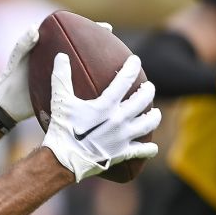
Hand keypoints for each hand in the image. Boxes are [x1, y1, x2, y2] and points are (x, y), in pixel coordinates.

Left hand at [0, 20, 112, 122]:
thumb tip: (35, 28)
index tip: (107, 27)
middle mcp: (63, 63)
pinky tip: (107, 92)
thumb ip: (24, 43)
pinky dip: (93, 88)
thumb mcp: (17, 59)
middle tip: (120, 47)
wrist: (7, 102)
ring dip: (102, 69)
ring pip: (88, 71)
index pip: (76, 36)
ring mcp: (65, 79)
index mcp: (53, 51)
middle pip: (87, 52)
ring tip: (120, 68)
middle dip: (103, 49)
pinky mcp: (65, 93)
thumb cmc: (11, 77)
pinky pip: (82, 89)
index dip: (93, 31)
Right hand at [41, 53, 160, 181]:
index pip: (124, 81)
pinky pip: (141, 150)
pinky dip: (148, 148)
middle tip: (148, 87)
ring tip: (155, 112)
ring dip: (153, 117)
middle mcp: (119, 119)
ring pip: (147, 124)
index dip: (131, 68)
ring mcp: (123, 137)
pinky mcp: (122, 153)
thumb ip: (62, 77)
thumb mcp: (60, 100)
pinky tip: (152, 147)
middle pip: (142, 101)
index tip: (136, 60)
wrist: (64, 159)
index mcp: (106, 105)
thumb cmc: (62, 128)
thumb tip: (61, 56)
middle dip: (147, 91)